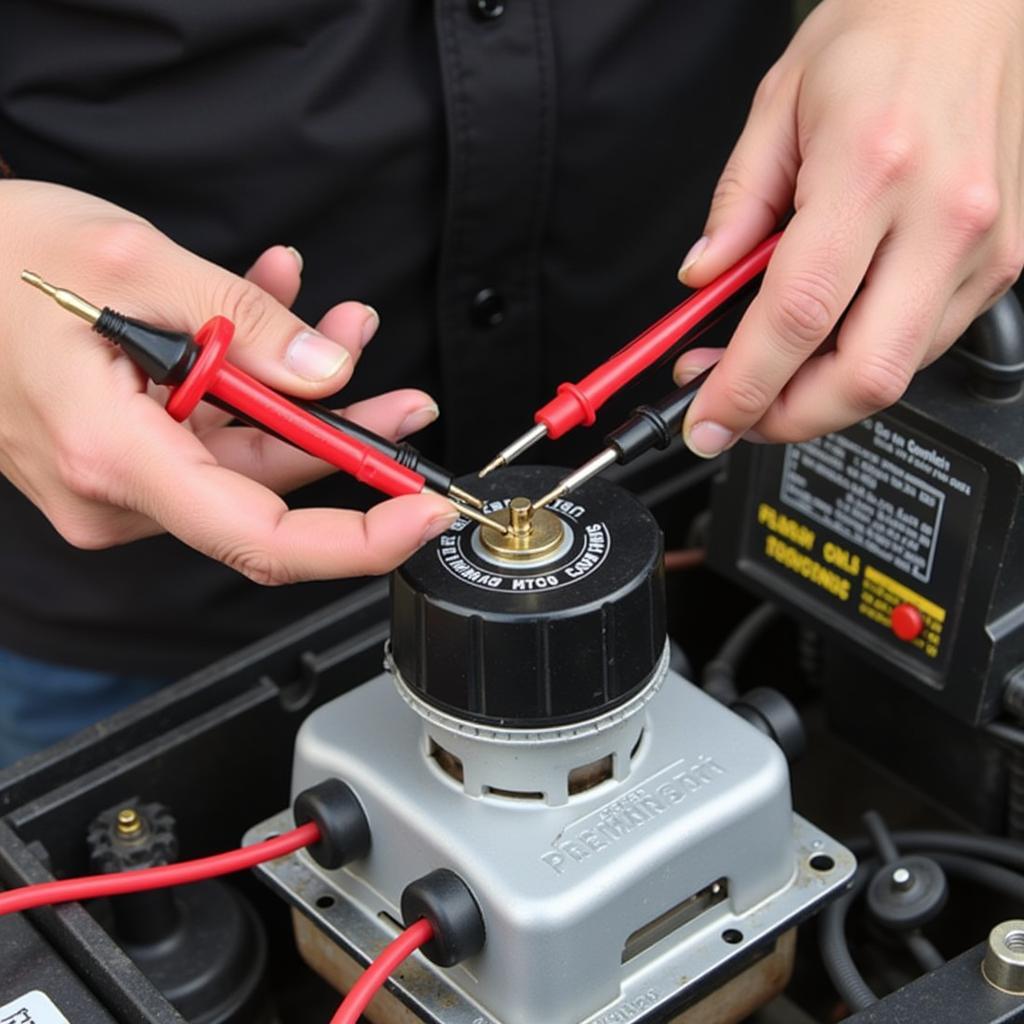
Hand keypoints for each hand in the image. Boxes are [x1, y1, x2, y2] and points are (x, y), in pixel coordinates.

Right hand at [0, 180, 455, 582]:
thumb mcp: (135, 260)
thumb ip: (245, 320)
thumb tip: (329, 370)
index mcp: (112, 456)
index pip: (261, 540)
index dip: (357, 541)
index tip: (422, 515)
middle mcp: (114, 491)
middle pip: (268, 493)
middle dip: (347, 438)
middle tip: (405, 396)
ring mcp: (117, 483)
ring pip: (246, 461)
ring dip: (301, 396)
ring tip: (340, 322)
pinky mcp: (123, 462)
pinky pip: (210, 438)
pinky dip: (250, 387)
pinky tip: (273, 318)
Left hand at [675, 0, 1023, 454]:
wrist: (973, 0)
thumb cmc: (881, 38)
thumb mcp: (777, 107)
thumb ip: (736, 208)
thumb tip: (702, 281)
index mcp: (873, 170)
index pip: (796, 317)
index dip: (742, 387)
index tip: (706, 421)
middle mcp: (943, 217)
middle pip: (862, 376)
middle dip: (787, 417)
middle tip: (737, 411)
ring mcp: (983, 246)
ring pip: (898, 374)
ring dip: (822, 394)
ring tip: (772, 368)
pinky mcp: (1002, 262)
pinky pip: (924, 345)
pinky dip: (865, 361)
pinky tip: (830, 336)